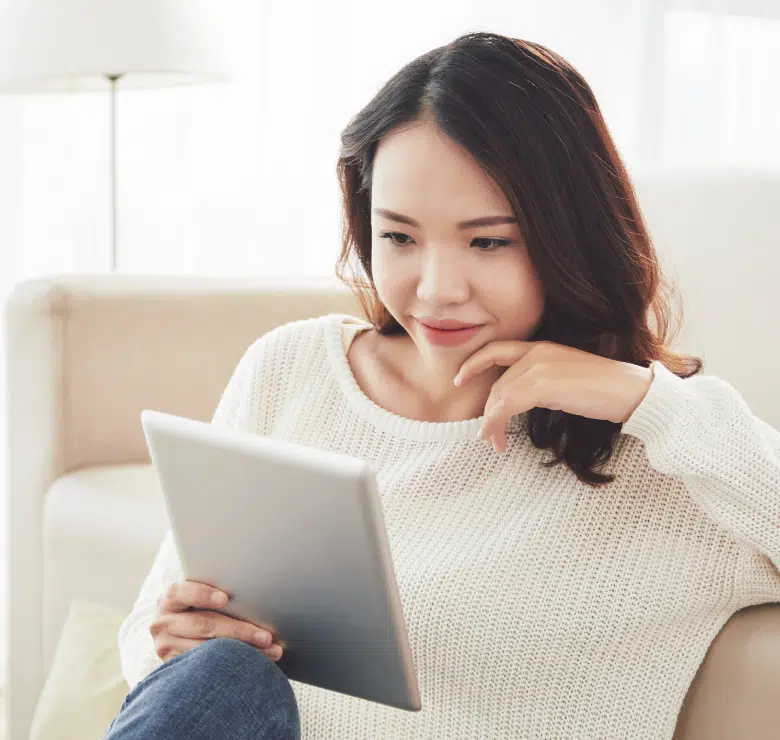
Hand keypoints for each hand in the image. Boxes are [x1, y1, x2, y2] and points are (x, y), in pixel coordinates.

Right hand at [150, 580, 284, 662]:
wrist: (174, 632)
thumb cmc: (197, 607)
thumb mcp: (197, 595)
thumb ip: (215, 593)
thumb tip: (252, 586)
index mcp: (170, 598)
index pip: (183, 592)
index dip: (203, 595)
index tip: (225, 598)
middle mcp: (163, 623)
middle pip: (204, 625)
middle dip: (240, 630)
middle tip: (267, 636)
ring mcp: (166, 647)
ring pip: (208, 651)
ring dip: (244, 652)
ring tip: (270, 652)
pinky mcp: (174, 667)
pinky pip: (205, 669)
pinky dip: (232, 666)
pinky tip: (252, 666)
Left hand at [453, 340, 653, 453]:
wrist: (632, 392)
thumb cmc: (605, 390)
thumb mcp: (567, 378)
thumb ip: (542, 382)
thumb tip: (520, 401)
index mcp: (542, 347)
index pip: (497, 350)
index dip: (474, 363)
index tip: (459, 378)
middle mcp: (537, 353)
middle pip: (497, 383)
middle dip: (488, 411)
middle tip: (487, 435)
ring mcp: (539, 367)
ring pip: (499, 397)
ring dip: (491, 423)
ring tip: (494, 442)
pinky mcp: (543, 386)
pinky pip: (506, 406)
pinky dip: (496, 423)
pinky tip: (497, 438)